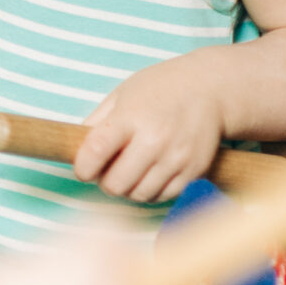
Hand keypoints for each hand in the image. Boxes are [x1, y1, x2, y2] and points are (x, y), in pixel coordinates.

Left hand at [78, 60, 225, 202]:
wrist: (209, 88)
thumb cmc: (159, 88)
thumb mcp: (122, 94)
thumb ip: (97, 121)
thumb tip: (76, 148)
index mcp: (129, 118)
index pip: (95, 152)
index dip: (82, 168)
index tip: (82, 169)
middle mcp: (154, 140)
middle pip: (117, 183)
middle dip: (105, 182)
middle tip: (106, 171)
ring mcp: (176, 157)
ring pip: (140, 195)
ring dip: (128, 189)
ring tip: (127, 173)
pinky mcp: (194, 170)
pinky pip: (164, 196)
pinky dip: (150, 191)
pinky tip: (147, 176)